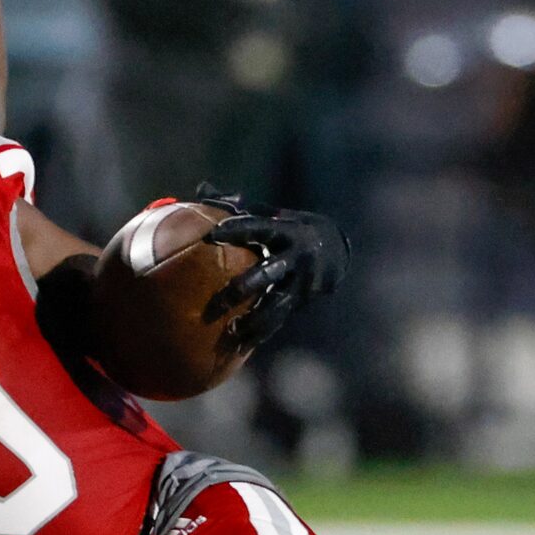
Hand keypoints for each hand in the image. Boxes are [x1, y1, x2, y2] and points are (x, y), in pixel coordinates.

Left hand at [193, 190, 347, 349]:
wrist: (335, 249)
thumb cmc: (288, 227)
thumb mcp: (270, 212)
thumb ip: (235, 205)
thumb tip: (200, 190)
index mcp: (285, 230)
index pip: (258, 227)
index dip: (237, 229)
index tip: (214, 233)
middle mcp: (295, 256)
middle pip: (267, 272)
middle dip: (244, 286)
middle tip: (219, 300)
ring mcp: (301, 281)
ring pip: (277, 303)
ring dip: (255, 318)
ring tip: (232, 331)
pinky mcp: (301, 299)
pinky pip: (280, 318)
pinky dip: (262, 331)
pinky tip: (242, 344)